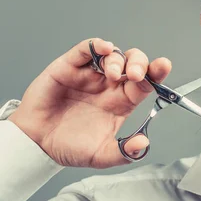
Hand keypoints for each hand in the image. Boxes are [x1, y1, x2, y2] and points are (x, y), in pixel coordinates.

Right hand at [7, 38, 171, 167]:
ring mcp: (90, 74)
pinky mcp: (69, 67)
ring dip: (117, 59)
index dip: (157, 73)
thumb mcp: (100, 155)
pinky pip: (85, 50)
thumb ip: (123, 152)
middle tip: (136, 75)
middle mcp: (109, 84)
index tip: (164, 66)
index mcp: (122, 101)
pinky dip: (96, 45)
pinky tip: (103, 48)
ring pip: (112, 54)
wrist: (36, 145)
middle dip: (139, 63)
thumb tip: (143, 144)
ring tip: (113, 74)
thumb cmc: (68, 146)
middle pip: (133, 63)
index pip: (145, 82)